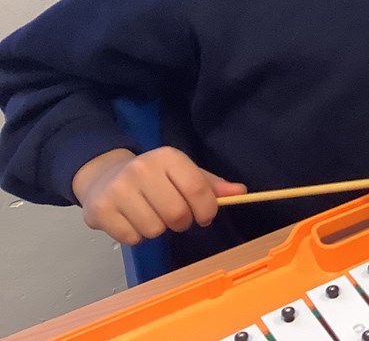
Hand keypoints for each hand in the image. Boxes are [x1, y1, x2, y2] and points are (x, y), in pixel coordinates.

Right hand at [71, 147, 245, 245]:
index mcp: (167, 157)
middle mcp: (141, 169)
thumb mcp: (182, 173)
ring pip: (155, 229)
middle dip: (182, 222)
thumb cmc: (152, 178)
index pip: (197, 188)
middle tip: (175, 218)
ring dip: (158, 230)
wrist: (103, 177)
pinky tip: (132, 221)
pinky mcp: (101, 210)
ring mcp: (119, 190)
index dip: (206, 209)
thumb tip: (241, 193)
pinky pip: (132, 238)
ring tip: (151, 215)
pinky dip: (137, 236)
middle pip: (177, 213)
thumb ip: (210, 185)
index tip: (205, 216)